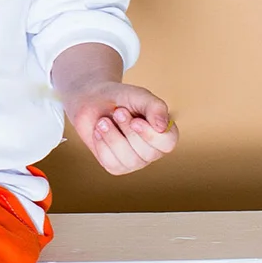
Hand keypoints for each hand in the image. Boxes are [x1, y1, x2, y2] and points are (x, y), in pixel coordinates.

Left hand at [63, 81, 177, 174]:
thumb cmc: (121, 99)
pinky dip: (101, 144)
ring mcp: (135, 161)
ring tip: (103, 121)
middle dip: (128, 131)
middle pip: (148, 152)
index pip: (167, 143)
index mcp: (164, 133)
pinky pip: (111, 162)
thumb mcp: (139, 96)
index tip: (135, 121)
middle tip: (118, 112)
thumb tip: (162, 127)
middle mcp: (152, 150)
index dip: (151, 135)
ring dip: (113, 137)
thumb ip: (155, 107)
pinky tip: (98, 131)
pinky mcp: (116, 166)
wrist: (93, 102)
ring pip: (129, 160)